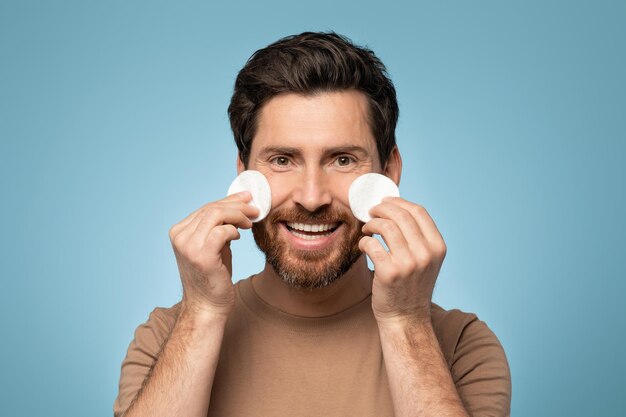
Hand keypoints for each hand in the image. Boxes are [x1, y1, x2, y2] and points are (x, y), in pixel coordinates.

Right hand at [168, 191, 258, 317]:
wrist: (207, 306)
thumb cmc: (213, 276)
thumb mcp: (214, 246)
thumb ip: (218, 226)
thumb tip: (237, 205)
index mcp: (179, 231)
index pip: (206, 208)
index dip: (228, 200)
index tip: (246, 198)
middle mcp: (180, 236)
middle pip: (211, 209)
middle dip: (237, 206)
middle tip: (254, 209)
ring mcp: (188, 245)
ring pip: (216, 215)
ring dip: (238, 215)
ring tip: (250, 222)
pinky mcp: (201, 255)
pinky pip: (221, 231)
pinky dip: (233, 230)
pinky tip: (239, 236)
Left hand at [358, 197, 446, 324]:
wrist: (406, 317)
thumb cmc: (411, 285)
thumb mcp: (426, 260)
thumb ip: (418, 237)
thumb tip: (394, 208)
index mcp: (437, 247)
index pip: (419, 212)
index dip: (399, 202)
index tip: (385, 201)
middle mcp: (426, 254)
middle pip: (401, 216)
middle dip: (382, 208)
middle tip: (371, 212)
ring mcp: (408, 263)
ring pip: (386, 227)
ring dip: (372, 224)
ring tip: (367, 229)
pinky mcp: (389, 272)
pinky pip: (372, 244)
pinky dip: (365, 241)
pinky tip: (364, 245)